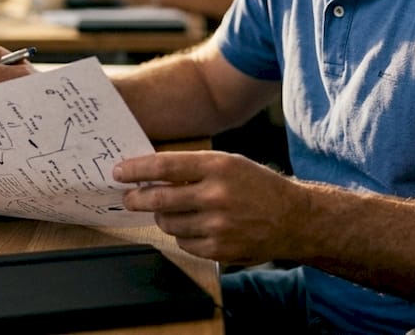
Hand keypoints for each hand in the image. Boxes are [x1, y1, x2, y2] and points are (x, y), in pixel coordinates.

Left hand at [114, 150, 303, 264]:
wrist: (294, 219)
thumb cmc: (258, 186)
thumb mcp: (230, 164)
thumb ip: (194, 168)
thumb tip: (152, 174)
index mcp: (219, 167)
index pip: (166, 166)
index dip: (137, 169)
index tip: (119, 171)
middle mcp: (217, 195)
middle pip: (160, 199)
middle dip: (137, 198)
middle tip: (129, 197)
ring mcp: (218, 226)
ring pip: (169, 223)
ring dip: (163, 216)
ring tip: (170, 210)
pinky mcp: (219, 250)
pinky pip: (184, 243)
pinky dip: (182, 235)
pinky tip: (194, 226)